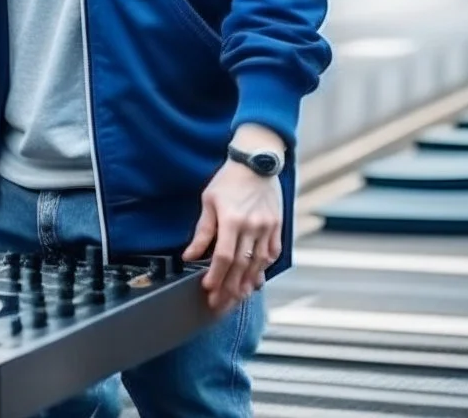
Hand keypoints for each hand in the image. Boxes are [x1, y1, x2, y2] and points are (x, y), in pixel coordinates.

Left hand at [181, 158, 282, 312]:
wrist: (256, 163)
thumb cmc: (229, 180)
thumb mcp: (209, 201)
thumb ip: (202, 231)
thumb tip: (190, 255)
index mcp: (232, 220)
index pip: (224, 257)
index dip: (216, 276)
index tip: (208, 289)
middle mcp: (252, 226)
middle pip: (241, 266)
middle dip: (229, 288)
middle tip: (219, 304)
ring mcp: (268, 228)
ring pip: (259, 264)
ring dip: (247, 284)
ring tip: (237, 298)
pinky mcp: (277, 226)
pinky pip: (272, 253)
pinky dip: (264, 269)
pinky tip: (255, 279)